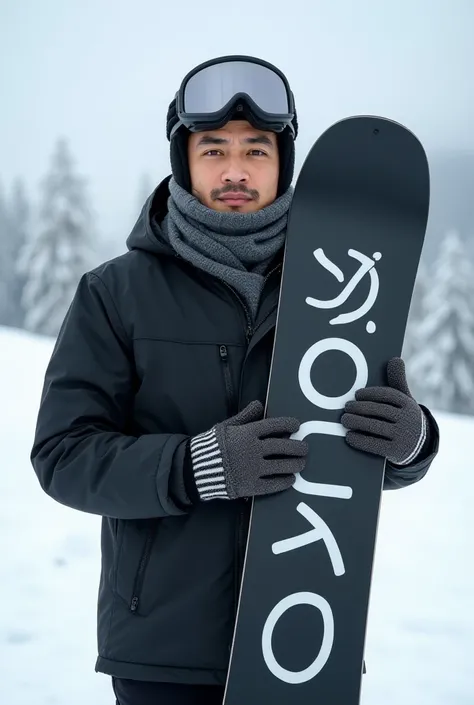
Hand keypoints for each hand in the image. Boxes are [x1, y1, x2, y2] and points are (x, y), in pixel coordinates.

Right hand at [188, 400, 308, 500]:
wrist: (196, 468)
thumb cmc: (212, 444)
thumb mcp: (227, 426)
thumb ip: (245, 416)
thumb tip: (259, 404)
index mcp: (247, 433)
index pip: (274, 426)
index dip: (288, 424)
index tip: (297, 426)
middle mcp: (253, 449)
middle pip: (282, 447)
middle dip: (297, 447)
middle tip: (305, 448)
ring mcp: (252, 469)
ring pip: (281, 466)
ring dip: (295, 464)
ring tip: (302, 464)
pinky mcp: (250, 486)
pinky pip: (272, 484)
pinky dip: (284, 482)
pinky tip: (291, 480)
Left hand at [341, 357, 427, 465]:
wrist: (419, 446)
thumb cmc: (403, 416)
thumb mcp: (404, 400)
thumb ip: (397, 381)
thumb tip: (395, 358)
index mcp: (408, 404)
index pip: (389, 395)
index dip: (371, 394)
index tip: (357, 394)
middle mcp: (408, 419)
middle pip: (380, 411)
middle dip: (361, 408)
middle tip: (346, 407)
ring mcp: (403, 436)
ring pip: (376, 426)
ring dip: (357, 422)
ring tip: (344, 420)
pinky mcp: (396, 451)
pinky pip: (375, 444)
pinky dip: (360, 440)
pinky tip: (349, 436)